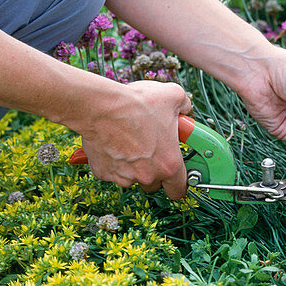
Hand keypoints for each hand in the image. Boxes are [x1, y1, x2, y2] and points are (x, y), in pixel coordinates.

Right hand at [78, 79, 190, 200]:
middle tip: (150, 148)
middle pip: (154, 184)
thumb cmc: (135, 103)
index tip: (176, 173)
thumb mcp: (173, 96)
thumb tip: (184, 109)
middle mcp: (147, 176)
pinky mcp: (103, 172)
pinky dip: (112, 160)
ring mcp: (124, 177)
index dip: (179, 182)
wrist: (100, 106)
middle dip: (154, 170)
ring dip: (133, 165)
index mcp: (168, 164)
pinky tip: (112, 141)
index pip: (179, 189)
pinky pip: (111, 170)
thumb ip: (185, 106)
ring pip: (132, 177)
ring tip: (128, 138)